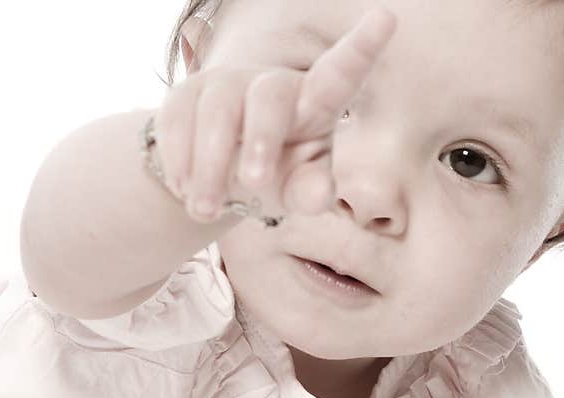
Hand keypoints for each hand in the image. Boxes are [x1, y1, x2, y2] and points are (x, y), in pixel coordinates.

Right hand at [151, 6, 396, 222]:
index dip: (361, 48)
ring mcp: (228, 84)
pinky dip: (180, 160)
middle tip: (253, 184)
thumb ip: (312, 193)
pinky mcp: (187, 94)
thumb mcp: (299, 190)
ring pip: (216, 109)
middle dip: (260, 139)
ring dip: (210, 166)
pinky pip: (177, 118)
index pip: (341, 74)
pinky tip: (184, 189)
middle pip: (269, 96)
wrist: (222, 178)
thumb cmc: (279, 177)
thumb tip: (319, 196)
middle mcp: (273, 84)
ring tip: (206, 211)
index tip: (386, 18)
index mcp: (316, 103)